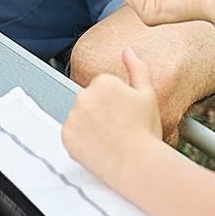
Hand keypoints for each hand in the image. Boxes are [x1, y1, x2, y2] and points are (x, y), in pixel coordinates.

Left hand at [61, 47, 161, 188]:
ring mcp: (73, 115)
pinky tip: (98, 147)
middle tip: (118, 129)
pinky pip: (71, 135)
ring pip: (79, 118)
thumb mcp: (148, 94)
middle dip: (100, 112)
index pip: (102, 89)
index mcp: (102, 82)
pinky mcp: (66, 135)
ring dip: (89, 126)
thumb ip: (137, 68)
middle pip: (89, 102)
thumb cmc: (145, 132)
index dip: (115, 104)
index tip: (124, 116)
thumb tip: (128, 51)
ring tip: (109, 139)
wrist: (138, 164)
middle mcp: (83, 95)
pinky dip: (81, 141)